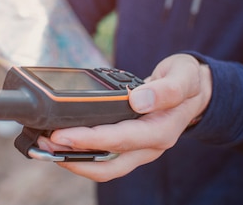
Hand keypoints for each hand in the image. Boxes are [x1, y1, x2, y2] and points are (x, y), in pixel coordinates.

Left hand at [38, 54, 211, 181]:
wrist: (197, 90)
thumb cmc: (188, 80)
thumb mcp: (184, 77)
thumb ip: (165, 90)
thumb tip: (138, 101)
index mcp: (161, 131)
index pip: (119, 141)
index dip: (88, 140)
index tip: (62, 134)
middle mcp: (149, 146)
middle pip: (107, 163)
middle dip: (73, 157)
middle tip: (45, 143)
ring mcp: (139, 149)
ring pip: (104, 166)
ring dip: (74, 160)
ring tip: (47, 146)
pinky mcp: (130, 145)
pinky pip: (104, 156)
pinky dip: (82, 153)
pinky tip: (64, 142)